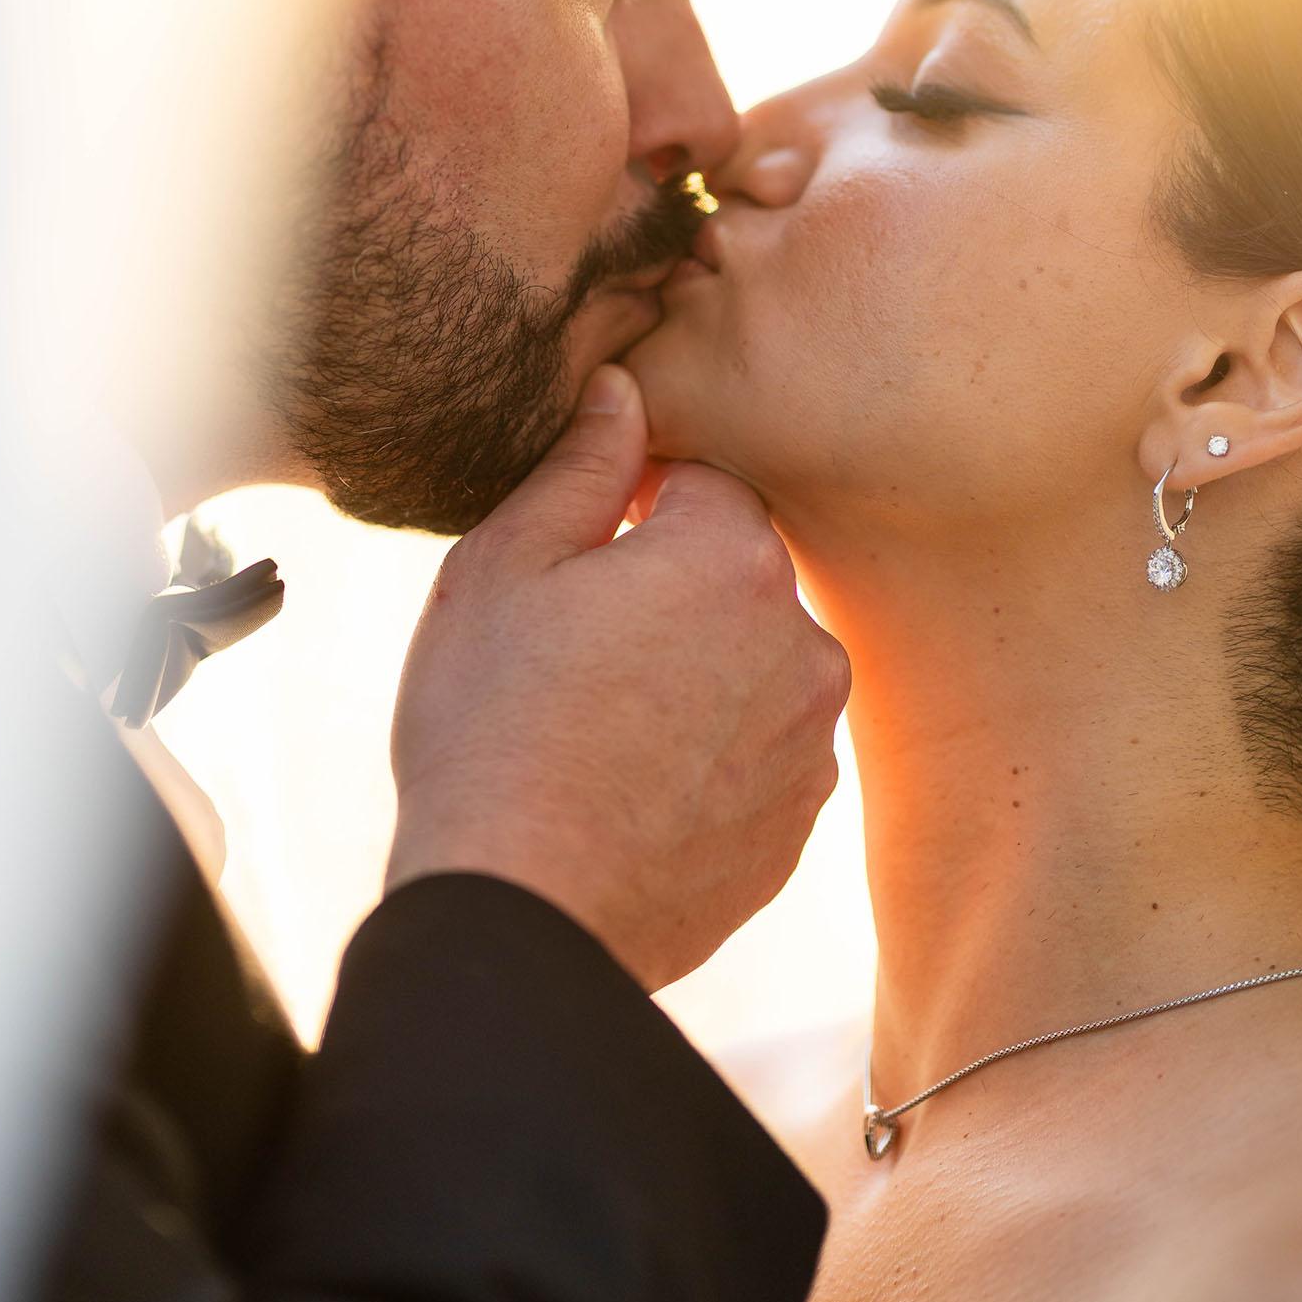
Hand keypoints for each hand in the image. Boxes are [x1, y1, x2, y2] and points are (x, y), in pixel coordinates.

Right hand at [385, 364, 849, 990]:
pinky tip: (632, 783)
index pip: (708, 480)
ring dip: (698, 671)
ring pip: (754, 665)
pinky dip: (710, 754)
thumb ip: (581, 465)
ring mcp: (809, 743)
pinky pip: (759, 752)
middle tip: (578, 643)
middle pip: (739, 574)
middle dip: (673, 587)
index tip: (582, 549)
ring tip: (601, 723)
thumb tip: (624, 390)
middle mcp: (802, 642)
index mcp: (733, 556)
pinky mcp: (797, 825)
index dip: (640, 502)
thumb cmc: (492, 727)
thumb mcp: (505, 565)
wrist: (520, 912)